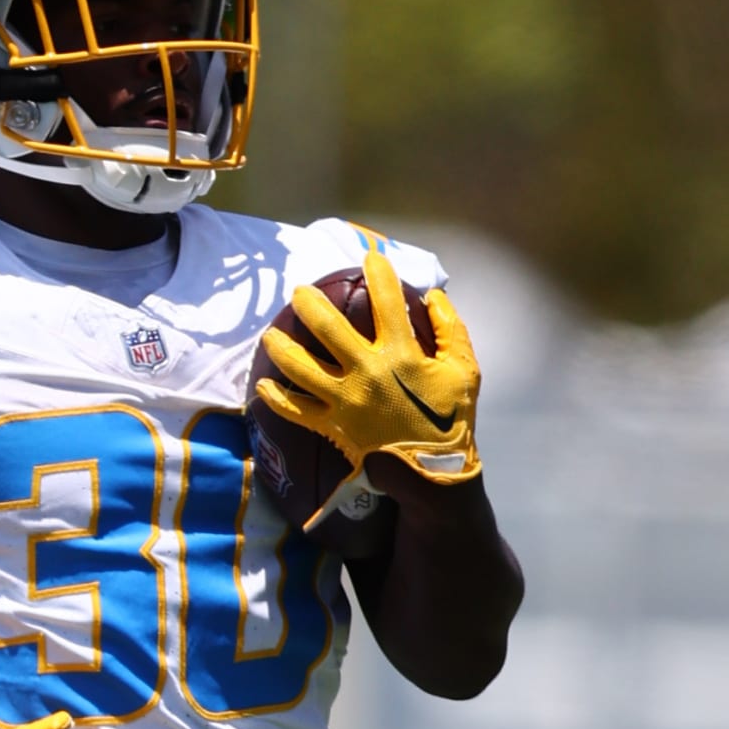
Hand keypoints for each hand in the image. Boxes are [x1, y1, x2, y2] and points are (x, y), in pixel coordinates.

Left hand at [254, 242, 481, 483]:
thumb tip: (433, 295)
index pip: (386, 301)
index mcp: (400, 352)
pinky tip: (265, 385)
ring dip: (282, 347)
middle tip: (299, 292)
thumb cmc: (450, 419)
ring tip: (271, 333)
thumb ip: (451, 329)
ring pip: (302, 367)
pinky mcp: (333, 425)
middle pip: (328, 327)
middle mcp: (366, 370)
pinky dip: (277, 398)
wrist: (431, 471)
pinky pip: (296, 410)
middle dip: (309, 304)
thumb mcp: (463, 370)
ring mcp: (344, 399)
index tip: (370, 258)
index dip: (378, 273)